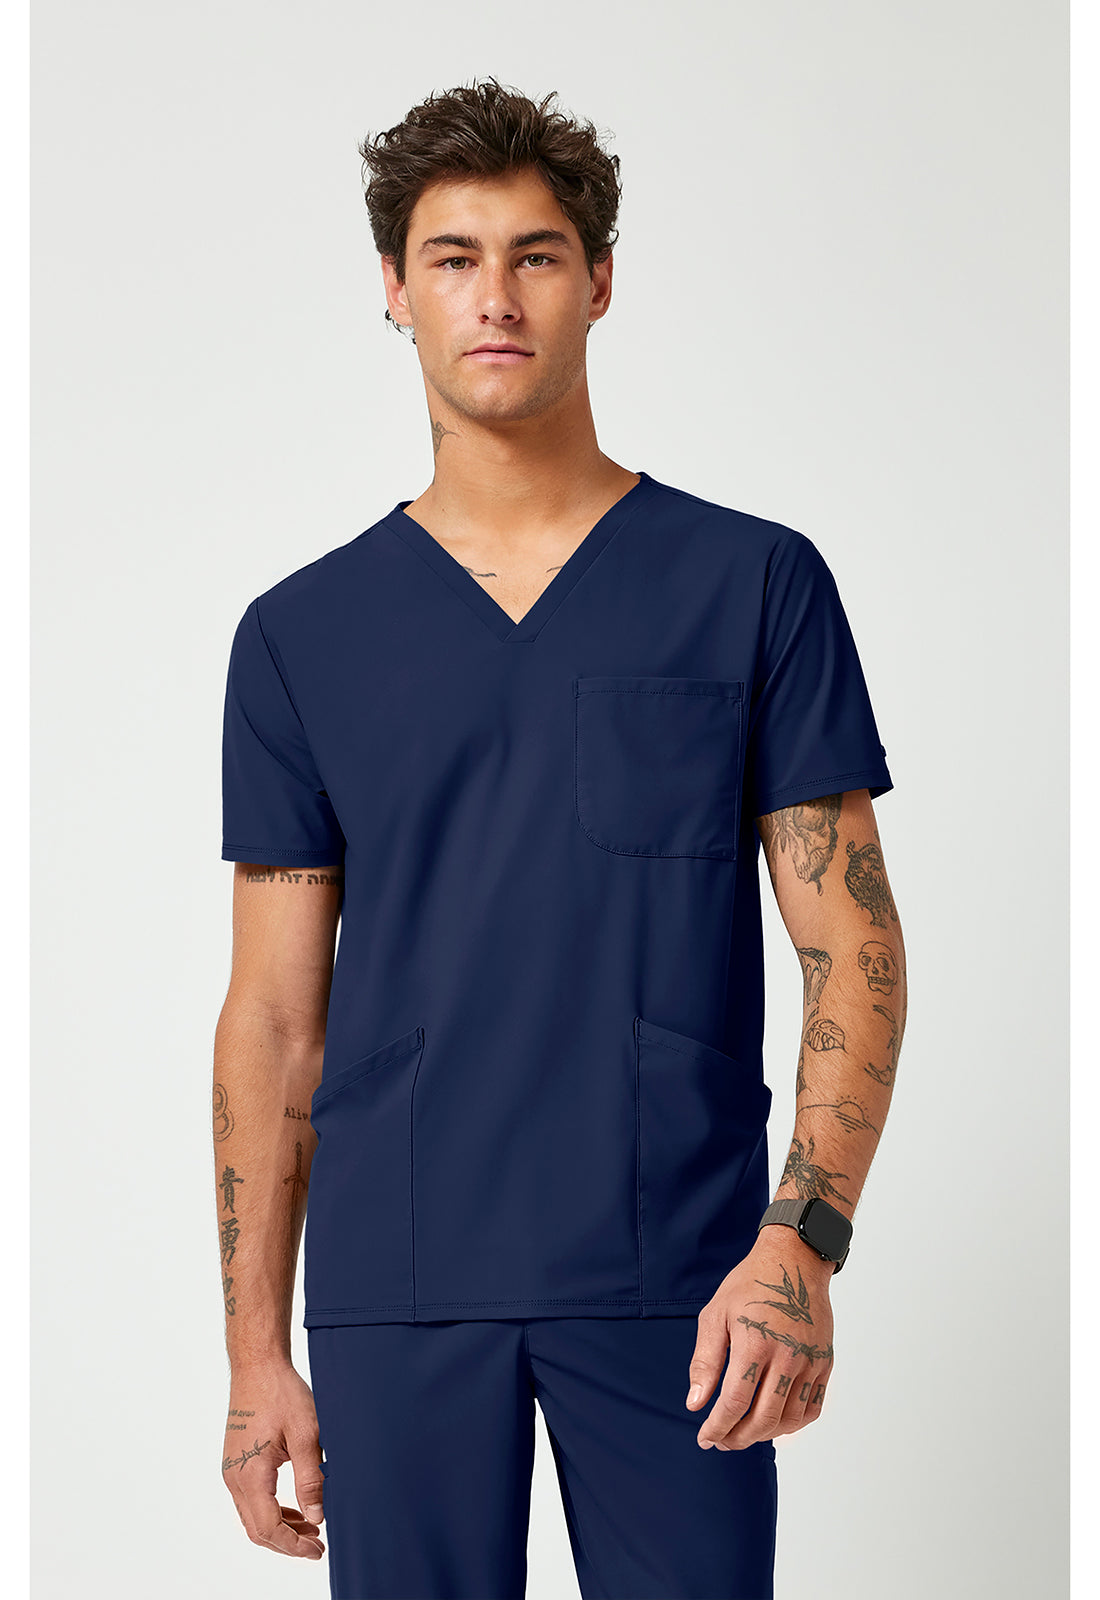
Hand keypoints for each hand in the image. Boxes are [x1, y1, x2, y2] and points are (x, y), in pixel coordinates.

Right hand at [220, 1359, 326, 1558]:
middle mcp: (234, 1478)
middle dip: (288, 1543)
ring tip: (311, 1528)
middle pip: (257, 1529)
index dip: (294, 1546)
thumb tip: (317, 1517)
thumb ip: (311, 1479)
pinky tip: (294, 1508)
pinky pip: (250, 1500)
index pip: (269, 1529)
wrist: (257, 1365)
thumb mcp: (306, 1435)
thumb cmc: (282, 1393)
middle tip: (317, 1546)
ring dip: (280, 1527)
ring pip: (252, 1516)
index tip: (317, 1550)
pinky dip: (271, 1510)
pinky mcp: (235, 1462)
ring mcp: (231, 1470)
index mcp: (250, 1475)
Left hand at [685, 1233, 835, 1449]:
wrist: (794, 1261)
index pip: (735, 1403)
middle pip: (763, 1418)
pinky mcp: (824, 1362)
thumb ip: (705, 1361)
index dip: (717, 1427)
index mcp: (754, 1343)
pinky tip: (774, 1421)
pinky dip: (793, 1424)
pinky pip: (812, 1407)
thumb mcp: (716, 1314)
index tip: (705, 1437)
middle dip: (738, 1438)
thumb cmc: (750, 1286)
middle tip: (722, 1440)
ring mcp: (810, 1361)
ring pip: (789, 1419)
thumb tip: (695, 1403)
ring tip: (745, 1432)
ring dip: (764, 1435)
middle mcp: (786, 1356)